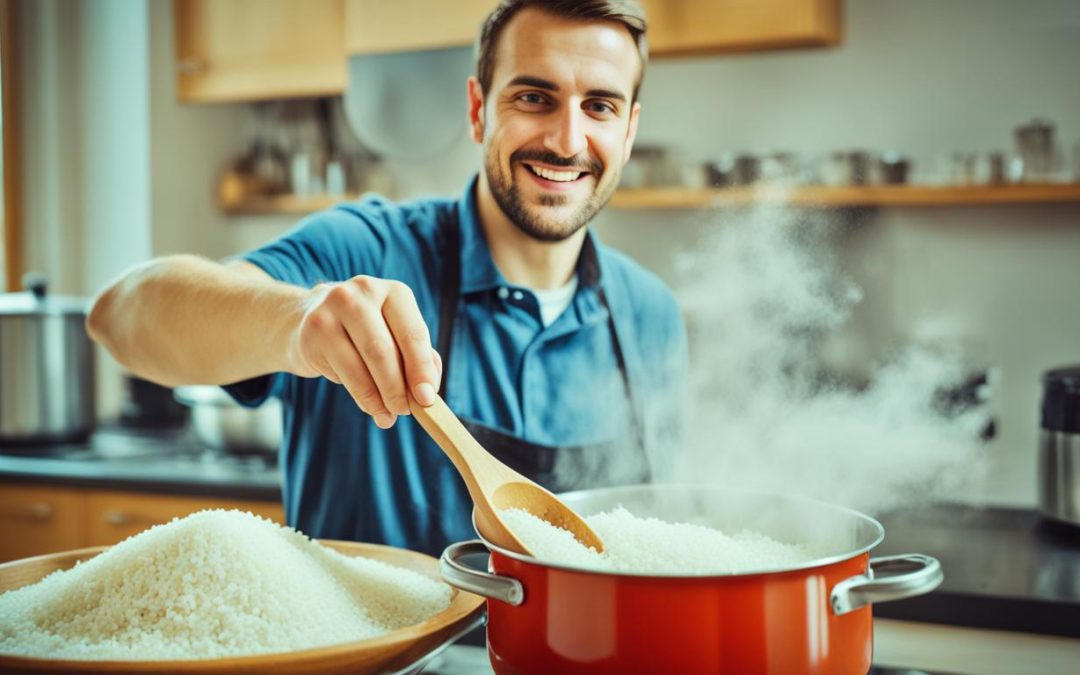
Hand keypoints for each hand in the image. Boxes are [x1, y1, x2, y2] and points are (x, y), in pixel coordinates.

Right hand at [289, 276, 441, 428]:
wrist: (309, 318)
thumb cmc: (368, 331)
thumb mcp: (397, 335)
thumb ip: (419, 358)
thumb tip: (427, 393)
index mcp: (394, 292)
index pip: (413, 333)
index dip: (421, 369)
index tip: (427, 398)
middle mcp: (361, 295)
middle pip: (384, 350)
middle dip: (398, 388)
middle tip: (405, 411)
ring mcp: (331, 311)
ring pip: (362, 365)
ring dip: (380, 398)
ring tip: (389, 415)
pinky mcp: (312, 334)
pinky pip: (343, 374)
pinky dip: (362, 397)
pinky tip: (371, 407)